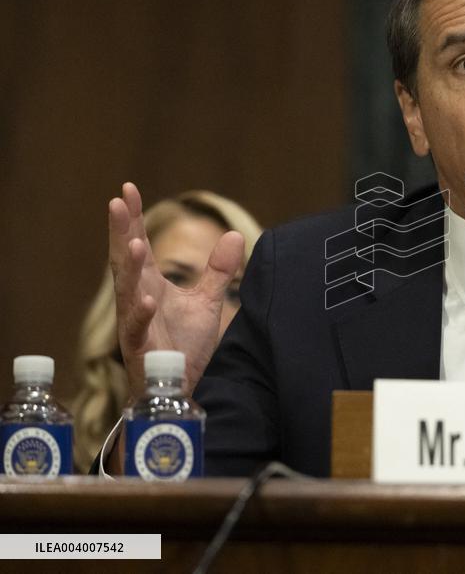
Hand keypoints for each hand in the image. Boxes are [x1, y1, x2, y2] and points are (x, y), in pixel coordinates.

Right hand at [108, 183, 243, 398]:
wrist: (179, 386)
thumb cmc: (184, 345)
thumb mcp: (206, 302)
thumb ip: (218, 271)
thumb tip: (236, 235)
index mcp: (150, 284)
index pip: (138, 244)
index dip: (133, 218)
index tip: (127, 189)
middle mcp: (137, 298)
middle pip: (125, 259)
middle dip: (121, 231)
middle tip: (117, 202)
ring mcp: (136, 323)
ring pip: (128, 291)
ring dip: (130, 268)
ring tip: (133, 243)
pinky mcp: (140, 348)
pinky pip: (138, 330)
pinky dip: (141, 314)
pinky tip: (147, 299)